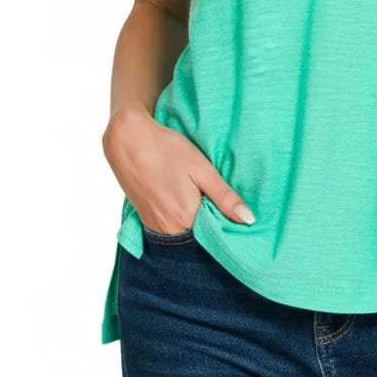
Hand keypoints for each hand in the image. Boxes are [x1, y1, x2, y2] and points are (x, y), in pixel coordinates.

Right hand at [102, 104, 255, 232]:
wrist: (127, 140)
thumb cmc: (166, 149)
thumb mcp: (202, 169)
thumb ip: (225, 197)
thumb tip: (249, 220)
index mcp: (186, 217)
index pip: (215, 236)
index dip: (228, 228)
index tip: (238, 217)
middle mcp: (169, 229)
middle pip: (199, 236)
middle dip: (212, 225)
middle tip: (222, 204)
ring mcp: (154, 225)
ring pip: (185, 233)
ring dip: (196, 222)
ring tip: (204, 199)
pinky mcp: (145, 219)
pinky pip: (170, 227)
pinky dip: (181, 218)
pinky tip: (186, 199)